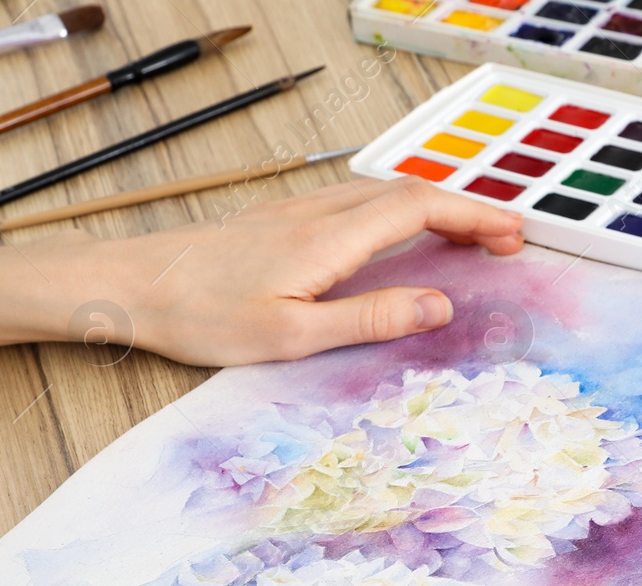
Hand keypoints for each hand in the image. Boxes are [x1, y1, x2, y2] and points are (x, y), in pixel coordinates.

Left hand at [0, 178, 523, 364]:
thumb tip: (441, 306)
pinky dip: (401, 214)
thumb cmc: (202, 316)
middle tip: (508, 241)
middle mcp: (320, 213)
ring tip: (470, 239)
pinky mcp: (283, 220)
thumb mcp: (294, 336)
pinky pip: (359, 204)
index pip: (423, 208)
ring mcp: (300, 212)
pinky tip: (402, 238)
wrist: (127, 284)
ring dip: (436, 209)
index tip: (515, 237)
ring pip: (385, 194)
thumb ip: (372, 318)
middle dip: (468, 210)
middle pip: (411, 193)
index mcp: (332, 238)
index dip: (476, 217)